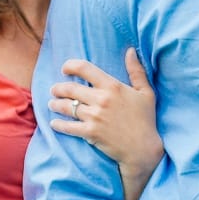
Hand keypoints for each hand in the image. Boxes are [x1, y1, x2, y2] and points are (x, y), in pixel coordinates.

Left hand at [49, 51, 160, 187]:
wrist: (144, 149)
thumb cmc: (146, 120)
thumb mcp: (146, 93)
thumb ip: (136, 71)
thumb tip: (131, 51)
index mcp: (112, 86)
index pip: (85, 68)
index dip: (70, 66)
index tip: (65, 69)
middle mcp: (101, 99)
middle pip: (70, 88)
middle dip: (58, 88)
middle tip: (55, 90)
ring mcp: (95, 117)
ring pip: (67, 107)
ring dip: (56, 104)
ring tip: (52, 104)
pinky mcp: (90, 133)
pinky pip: (68, 127)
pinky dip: (58, 125)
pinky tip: (54, 123)